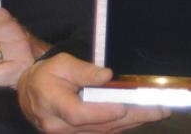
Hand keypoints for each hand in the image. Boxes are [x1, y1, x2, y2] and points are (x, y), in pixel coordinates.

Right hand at [18, 53, 170, 133]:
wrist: (31, 91)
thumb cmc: (47, 74)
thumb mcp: (62, 63)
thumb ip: (84, 70)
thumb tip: (107, 76)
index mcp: (52, 103)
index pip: (79, 113)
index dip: (104, 111)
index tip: (126, 106)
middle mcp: (59, 126)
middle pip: (99, 125)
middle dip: (132, 117)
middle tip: (159, 110)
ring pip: (104, 132)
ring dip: (132, 123)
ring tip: (157, 112)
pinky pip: (102, 133)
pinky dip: (123, 126)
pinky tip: (140, 118)